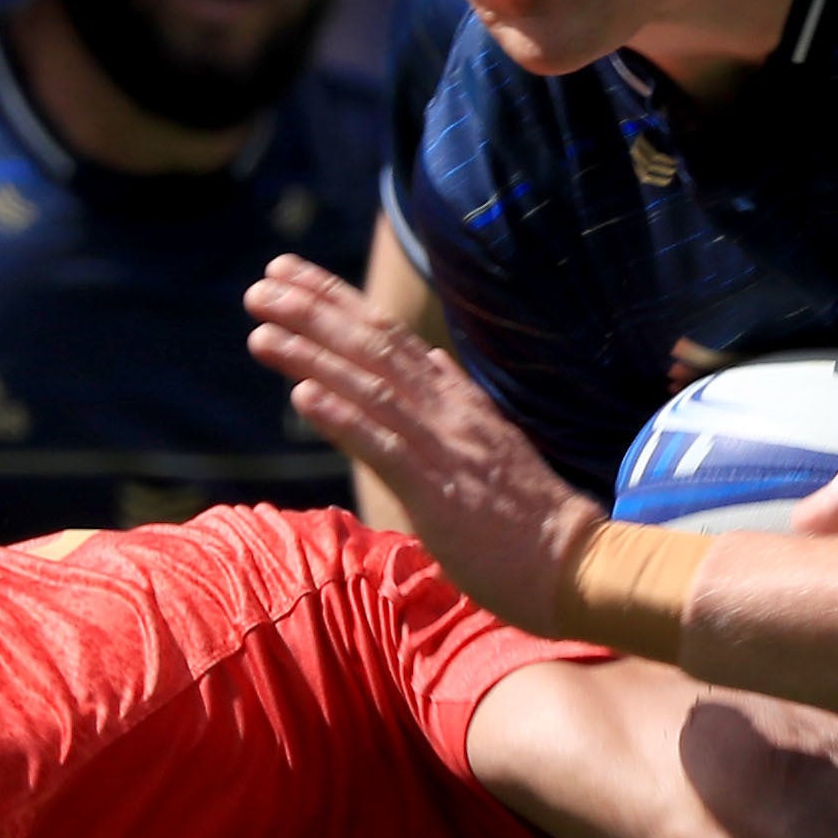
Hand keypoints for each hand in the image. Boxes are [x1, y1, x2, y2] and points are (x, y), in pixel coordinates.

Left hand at [248, 256, 608, 635]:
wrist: (576, 565)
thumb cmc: (531, 519)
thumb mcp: (494, 443)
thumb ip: (459, 399)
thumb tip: (434, 359)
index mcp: (457, 401)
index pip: (390, 336)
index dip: (336, 301)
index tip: (290, 273)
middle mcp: (448, 412)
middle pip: (373, 348)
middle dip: (312, 313)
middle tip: (260, 284)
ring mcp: (444, 449)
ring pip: (370, 389)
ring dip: (311, 358)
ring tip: (261, 331)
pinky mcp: (439, 493)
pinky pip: (384, 448)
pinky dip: (342, 419)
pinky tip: (302, 397)